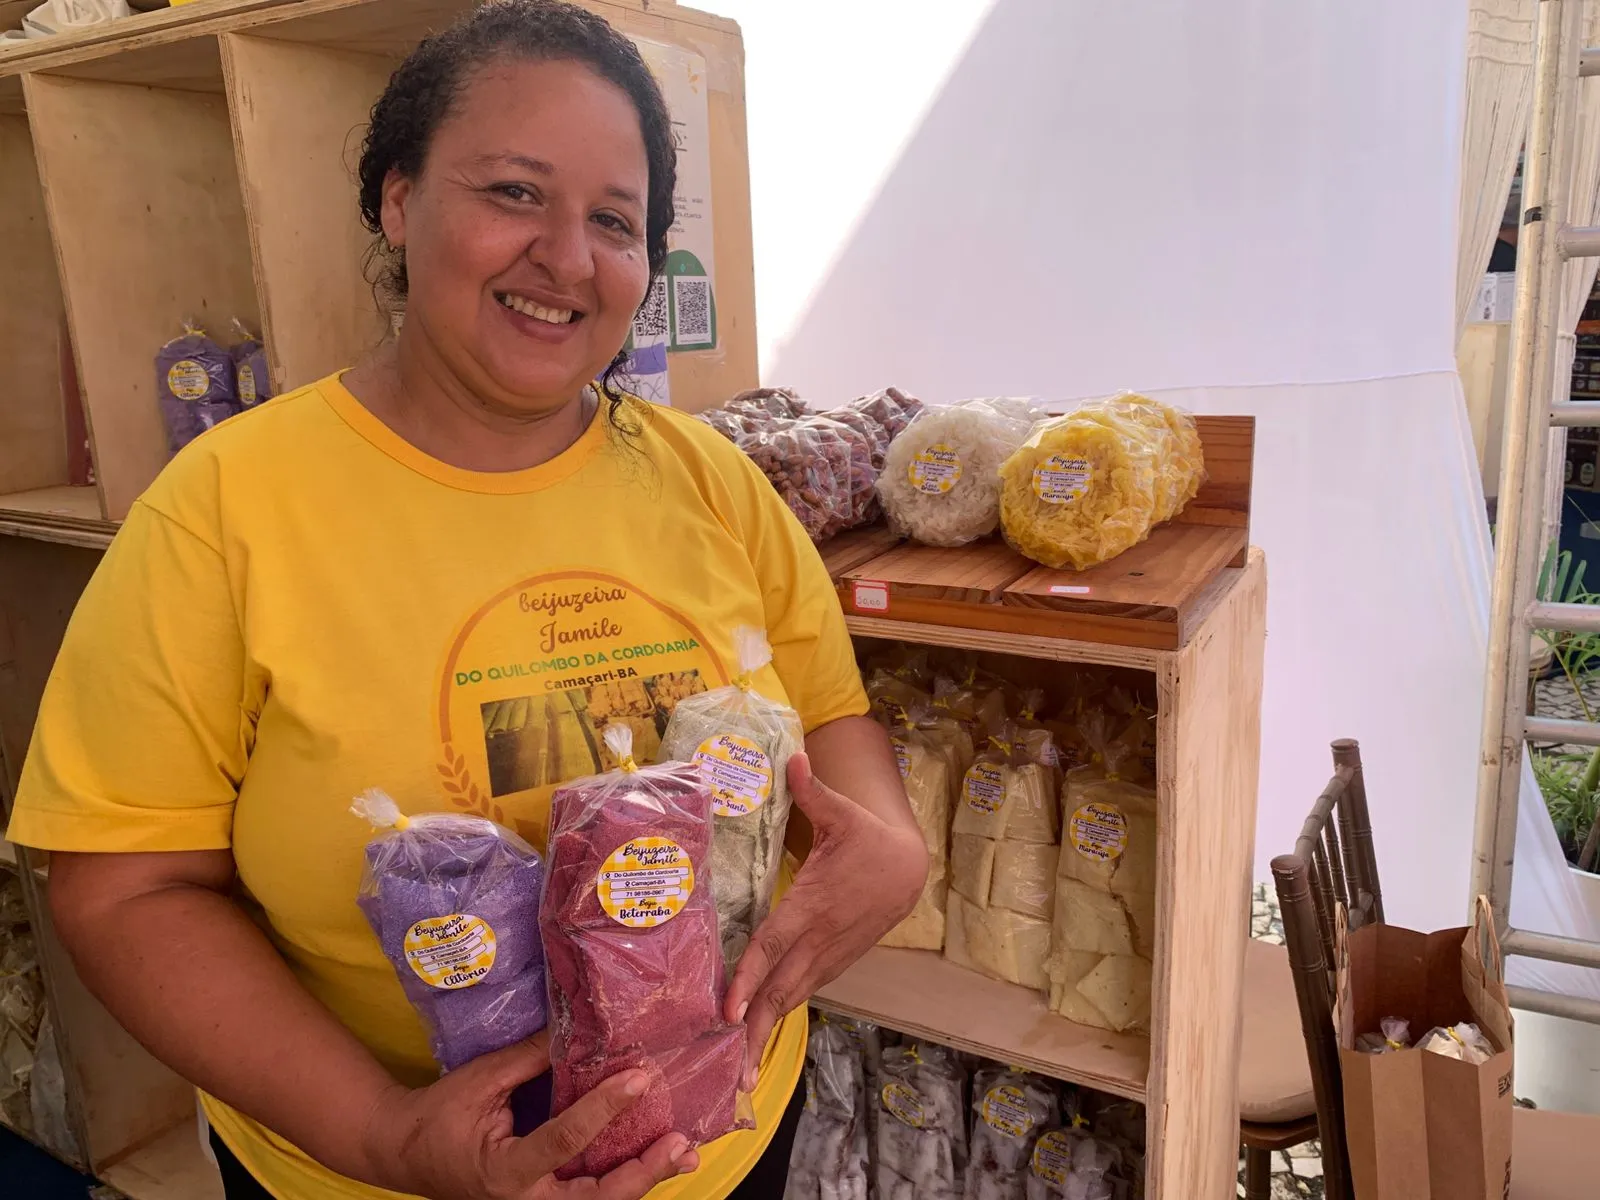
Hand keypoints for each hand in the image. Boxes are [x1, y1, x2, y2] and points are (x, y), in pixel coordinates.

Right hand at [360, 1031, 698, 1198]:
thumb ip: (531, 1059)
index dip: (605, 1109)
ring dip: (641, 1178)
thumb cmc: (440, 1114)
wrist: (405, 1151)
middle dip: (642, 1172)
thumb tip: (580, 1026)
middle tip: (679, 1143)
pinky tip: (653, 1157)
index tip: (640, 1079)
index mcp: (505, 1171)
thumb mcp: (483, 1080)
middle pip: (596, 1198)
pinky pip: (589, 1195)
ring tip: (681, 1153)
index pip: (565, 1141)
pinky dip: (623, 1177)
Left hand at [725, 752, 927, 1085]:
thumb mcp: (843, 812)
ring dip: (766, 1035)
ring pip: (791, 998)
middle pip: (779, 988)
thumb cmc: (868, 837)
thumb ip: (812, 792)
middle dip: (754, 1029)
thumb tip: (793, 758)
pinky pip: (801, 992)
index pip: (773, 945)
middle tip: (730, 1070)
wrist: (909, 867)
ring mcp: (828, 954)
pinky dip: (779, 1017)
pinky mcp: (834, 961)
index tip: (729, 1010)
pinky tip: (759, 1040)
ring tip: (741, 1073)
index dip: (749, 977)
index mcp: (814, 904)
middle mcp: (819, 938)